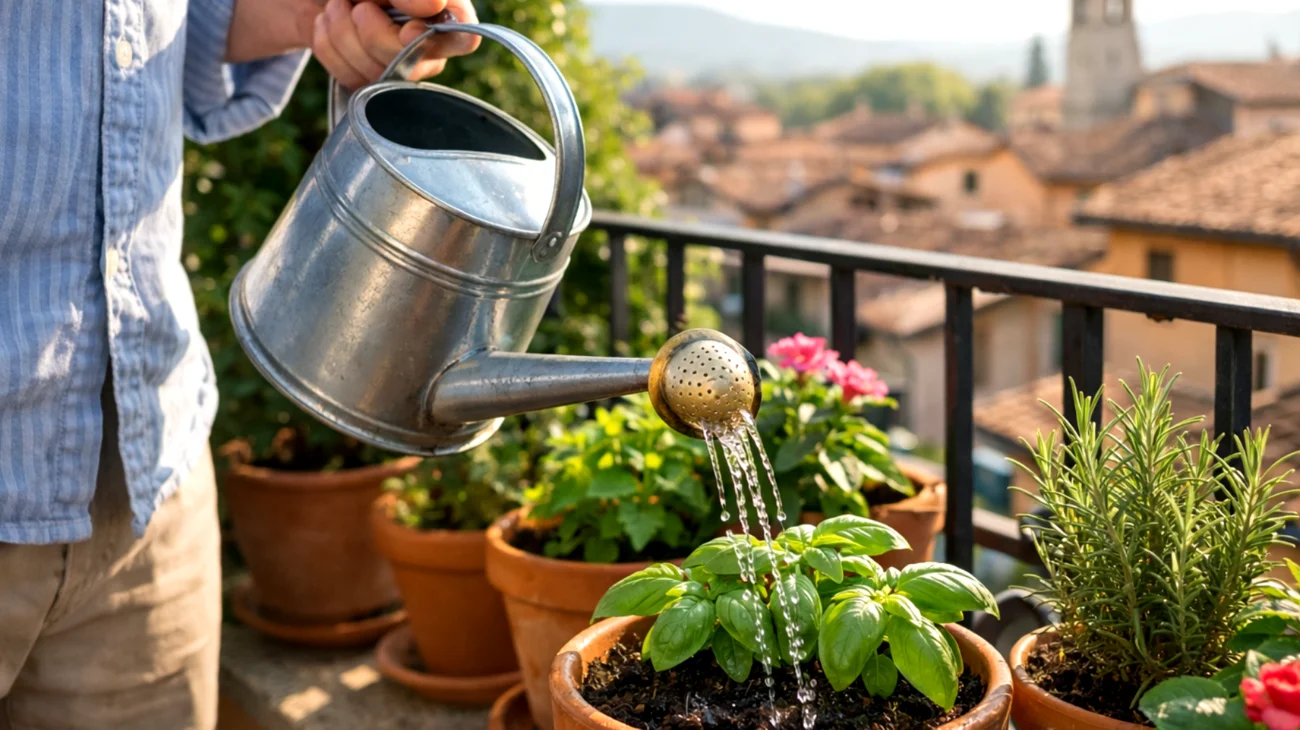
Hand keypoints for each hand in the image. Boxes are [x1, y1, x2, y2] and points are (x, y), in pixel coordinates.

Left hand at [313, 0, 480, 90]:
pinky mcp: (370, 82)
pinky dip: (327, 45)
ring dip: (341, 31)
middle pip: (410, 63)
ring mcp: (401, 68)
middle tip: (356, 3)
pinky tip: (330, 24)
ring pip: (375, 74)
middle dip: (369, 30)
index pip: (465, 38)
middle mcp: (430, 46)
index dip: (433, 41)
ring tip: (337, 6)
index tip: (408, 28)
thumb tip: (434, 6)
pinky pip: (349, 78)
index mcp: (444, 13)